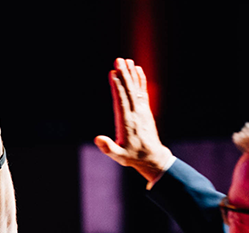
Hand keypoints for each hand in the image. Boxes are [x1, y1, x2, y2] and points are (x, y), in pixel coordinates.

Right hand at [94, 58, 172, 182]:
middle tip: (119, 60)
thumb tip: (97, 139)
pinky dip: (140, 80)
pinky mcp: (145, 110)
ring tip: (126, 60)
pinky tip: (137, 69)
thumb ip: (108, 148)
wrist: (151, 157)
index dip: (117, 87)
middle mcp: (135, 113)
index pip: (121, 101)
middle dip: (124, 75)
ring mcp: (142, 111)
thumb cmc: (132, 157)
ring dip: (131, 74)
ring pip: (136, 88)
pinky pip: (142, 92)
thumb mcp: (119, 156)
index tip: (114, 73)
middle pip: (129, 90)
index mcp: (127, 123)